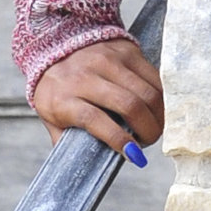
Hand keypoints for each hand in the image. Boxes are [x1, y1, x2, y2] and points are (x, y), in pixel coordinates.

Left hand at [30, 33, 162, 162]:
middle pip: (129, 104)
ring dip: (158, 115)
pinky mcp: (125, 51)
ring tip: (155, 127)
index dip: (118, 140)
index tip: (134, 155)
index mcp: (63, 97)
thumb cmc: (55, 87)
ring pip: (146, 91)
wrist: (54, 42)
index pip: (94, 119)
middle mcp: (86, 76)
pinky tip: (157, 109)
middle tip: (149, 141)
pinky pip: (153, 77)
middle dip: (147, 129)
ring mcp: (108, 60)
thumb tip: (79, 168)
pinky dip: (161, 97)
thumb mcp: (49, 116)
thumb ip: (64, 140)